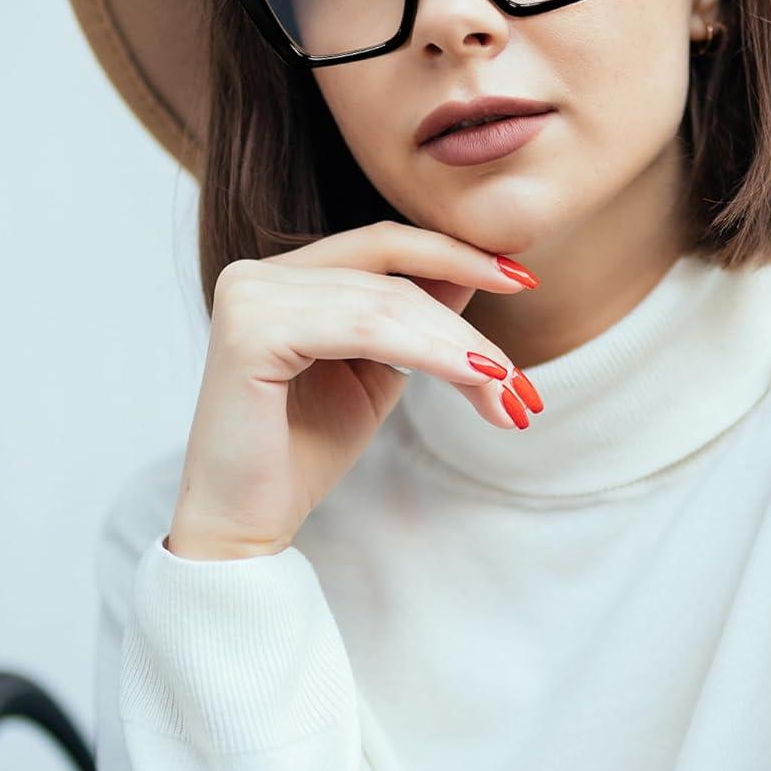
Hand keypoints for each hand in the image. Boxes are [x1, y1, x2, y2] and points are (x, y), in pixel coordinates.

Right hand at [166, 220, 538, 558]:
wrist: (245, 525)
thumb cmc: (302, 452)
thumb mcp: (376, 371)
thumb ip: (414, 318)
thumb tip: (477, 272)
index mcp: (282, 275)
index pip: (383, 244)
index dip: (455, 254)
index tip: (524, 277)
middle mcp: (257, 273)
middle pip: (392, 274)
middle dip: (468, 321)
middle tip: (520, 375)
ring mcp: (249, 295)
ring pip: (387, 303)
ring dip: (461, 348)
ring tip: (508, 391)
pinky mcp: (251, 331)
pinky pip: (365, 328)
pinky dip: (430, 351)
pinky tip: (473, 378)